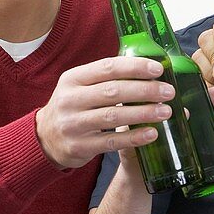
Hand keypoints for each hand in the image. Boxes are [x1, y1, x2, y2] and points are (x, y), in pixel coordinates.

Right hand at [35, 56, 174, 168]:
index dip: (135, 67)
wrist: (44, 139)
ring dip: (143, 113)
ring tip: (166, 112)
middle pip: (113, 91)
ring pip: (113, 117)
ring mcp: (73, 124)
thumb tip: (152, 73)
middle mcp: (70, 99)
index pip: (108, 67)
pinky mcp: (79, 146)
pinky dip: (134, 138)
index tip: (158, 69)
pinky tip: (152, 133)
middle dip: (145, 90)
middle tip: (169, 92)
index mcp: (73, 79)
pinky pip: (111, 142)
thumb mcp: (80, 87)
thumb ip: (108, 79)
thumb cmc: (73, 108)